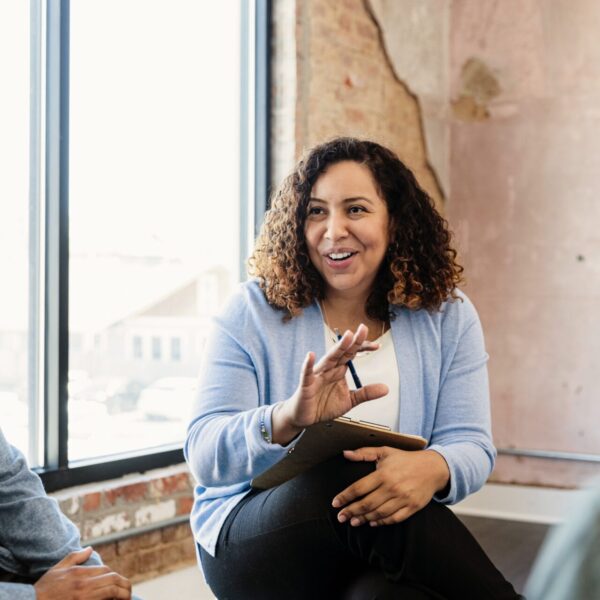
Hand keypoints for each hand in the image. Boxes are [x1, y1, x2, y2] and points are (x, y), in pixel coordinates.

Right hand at [34, 546, 131, 599]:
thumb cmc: (45, 588)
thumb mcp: (58, 568)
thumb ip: (76, 556)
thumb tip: (90, 548)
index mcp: (80, 573)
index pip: (106, 571)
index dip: (115, 576)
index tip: (118, 582)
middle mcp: (84, 585)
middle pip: (112, 580)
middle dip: (124, 585)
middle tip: (128, 591)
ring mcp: (84, 598)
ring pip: (111, 592)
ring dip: (122, 595)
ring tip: (126, 598)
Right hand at [272, 325, 388, 443]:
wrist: (304, 417)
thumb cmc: (323, 405)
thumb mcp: (349, 400)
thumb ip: (365, 393)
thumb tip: (386, 388)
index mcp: (338, 370)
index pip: (352, 354)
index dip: (363, 348)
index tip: (377, 346)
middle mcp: (328, 369)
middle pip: (342, 352)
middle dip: (353, 341)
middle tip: (363, 329)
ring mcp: (317, 375)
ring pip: (329, 359)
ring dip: (338, 348)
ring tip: (347, 337)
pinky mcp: (306, 385)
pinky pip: (307, 374)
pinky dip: (308, 364)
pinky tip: (310, 355)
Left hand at [331, 447, 449, 526]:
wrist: (433, 468)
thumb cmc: (406, 459)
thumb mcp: (385, 451)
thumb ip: (364, 453)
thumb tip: (345, 453)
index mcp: (383, 473)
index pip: (359, 487)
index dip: (345, 496)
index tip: (335, 503)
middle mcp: (392, 487)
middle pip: (367, 503)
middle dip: (351, 511)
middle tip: (340, 517)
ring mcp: (403, 498)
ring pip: (379, 513)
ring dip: (364, 519)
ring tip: (353, 521)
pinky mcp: (412, 507)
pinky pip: (394, 519)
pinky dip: (382, 522)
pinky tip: (373, 523)